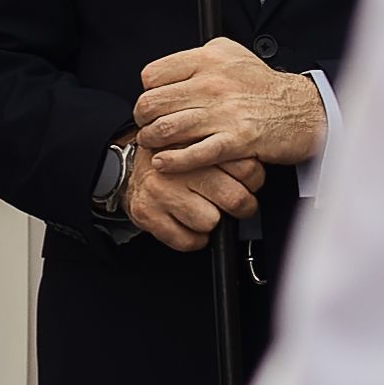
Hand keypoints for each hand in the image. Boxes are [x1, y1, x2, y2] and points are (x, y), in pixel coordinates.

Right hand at [122, 149, 264, 252]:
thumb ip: (227, 149)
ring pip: (210, 222)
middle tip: (234, 203)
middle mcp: (178, 168)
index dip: (254, 181)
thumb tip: (259, 167)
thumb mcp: (198, 142)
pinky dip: (192, 239)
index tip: (247, 183)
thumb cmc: (171, 159)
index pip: (246, 168)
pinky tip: (187, 223)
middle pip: (234, 198)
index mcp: (196, 144)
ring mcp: (161, 192)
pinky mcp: (148, 215)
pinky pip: (187, 241)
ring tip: (201, 208)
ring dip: (210, 221)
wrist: (124, 170)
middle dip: (241, 207)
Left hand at [135, 38, 325, 172]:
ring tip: (152, 144)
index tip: (152, 100)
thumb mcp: (231, 54)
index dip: (147, 90)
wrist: (302, 109)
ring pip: (168, 128)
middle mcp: (213, 83)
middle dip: (142, 118)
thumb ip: (198, 57)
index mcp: (208, 60)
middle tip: (145, 125)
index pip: (154, 75)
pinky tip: (163, 163)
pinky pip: (194, 153)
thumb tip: (168, 70)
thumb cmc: (263, 85)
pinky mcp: (237, 140)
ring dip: (152, 140)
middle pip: (153, 103)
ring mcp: (224, 112)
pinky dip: (173, 161)